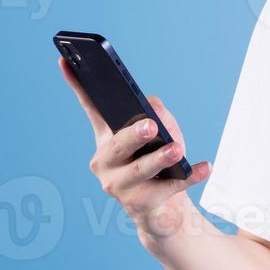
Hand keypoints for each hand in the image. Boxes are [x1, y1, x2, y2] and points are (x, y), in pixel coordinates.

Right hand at [58, 56, 211, 247]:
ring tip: (177, 149)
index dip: (77, 84)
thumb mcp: (162, 134)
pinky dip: (189, 176)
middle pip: (117, 145)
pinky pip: (169, 187)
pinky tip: (205, 167)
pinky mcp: (141, 204)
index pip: (91, 107)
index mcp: (106, 138)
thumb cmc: (159, 162)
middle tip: (149, 126)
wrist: (161, 209)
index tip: (65, 59)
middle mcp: (105, 162)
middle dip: (132, 135)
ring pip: (141, 170)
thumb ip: (159, 116)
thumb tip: (154, 108)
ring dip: (160, 158)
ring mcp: (120, 186)